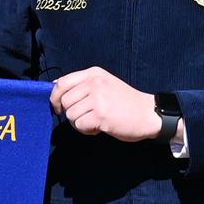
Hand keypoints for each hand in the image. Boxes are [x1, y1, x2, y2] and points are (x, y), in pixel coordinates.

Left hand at [50, 67, 164, 139]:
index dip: (55, 97)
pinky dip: (87, 130)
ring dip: (80, 123)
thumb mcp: (103, 84)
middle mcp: (94, 83)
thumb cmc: (124, 102)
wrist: (148, 113)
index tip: (59, 107)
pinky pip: (80, 125)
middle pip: (64, 101)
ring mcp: (98, 98)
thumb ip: (81, 84)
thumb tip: (54, 86)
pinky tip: (100, 127)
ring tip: (96, 121)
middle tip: (87, 116)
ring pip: (71, 115)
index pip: (62, 83)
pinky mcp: (101, 115)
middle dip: (71, 113)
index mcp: (94, 73)